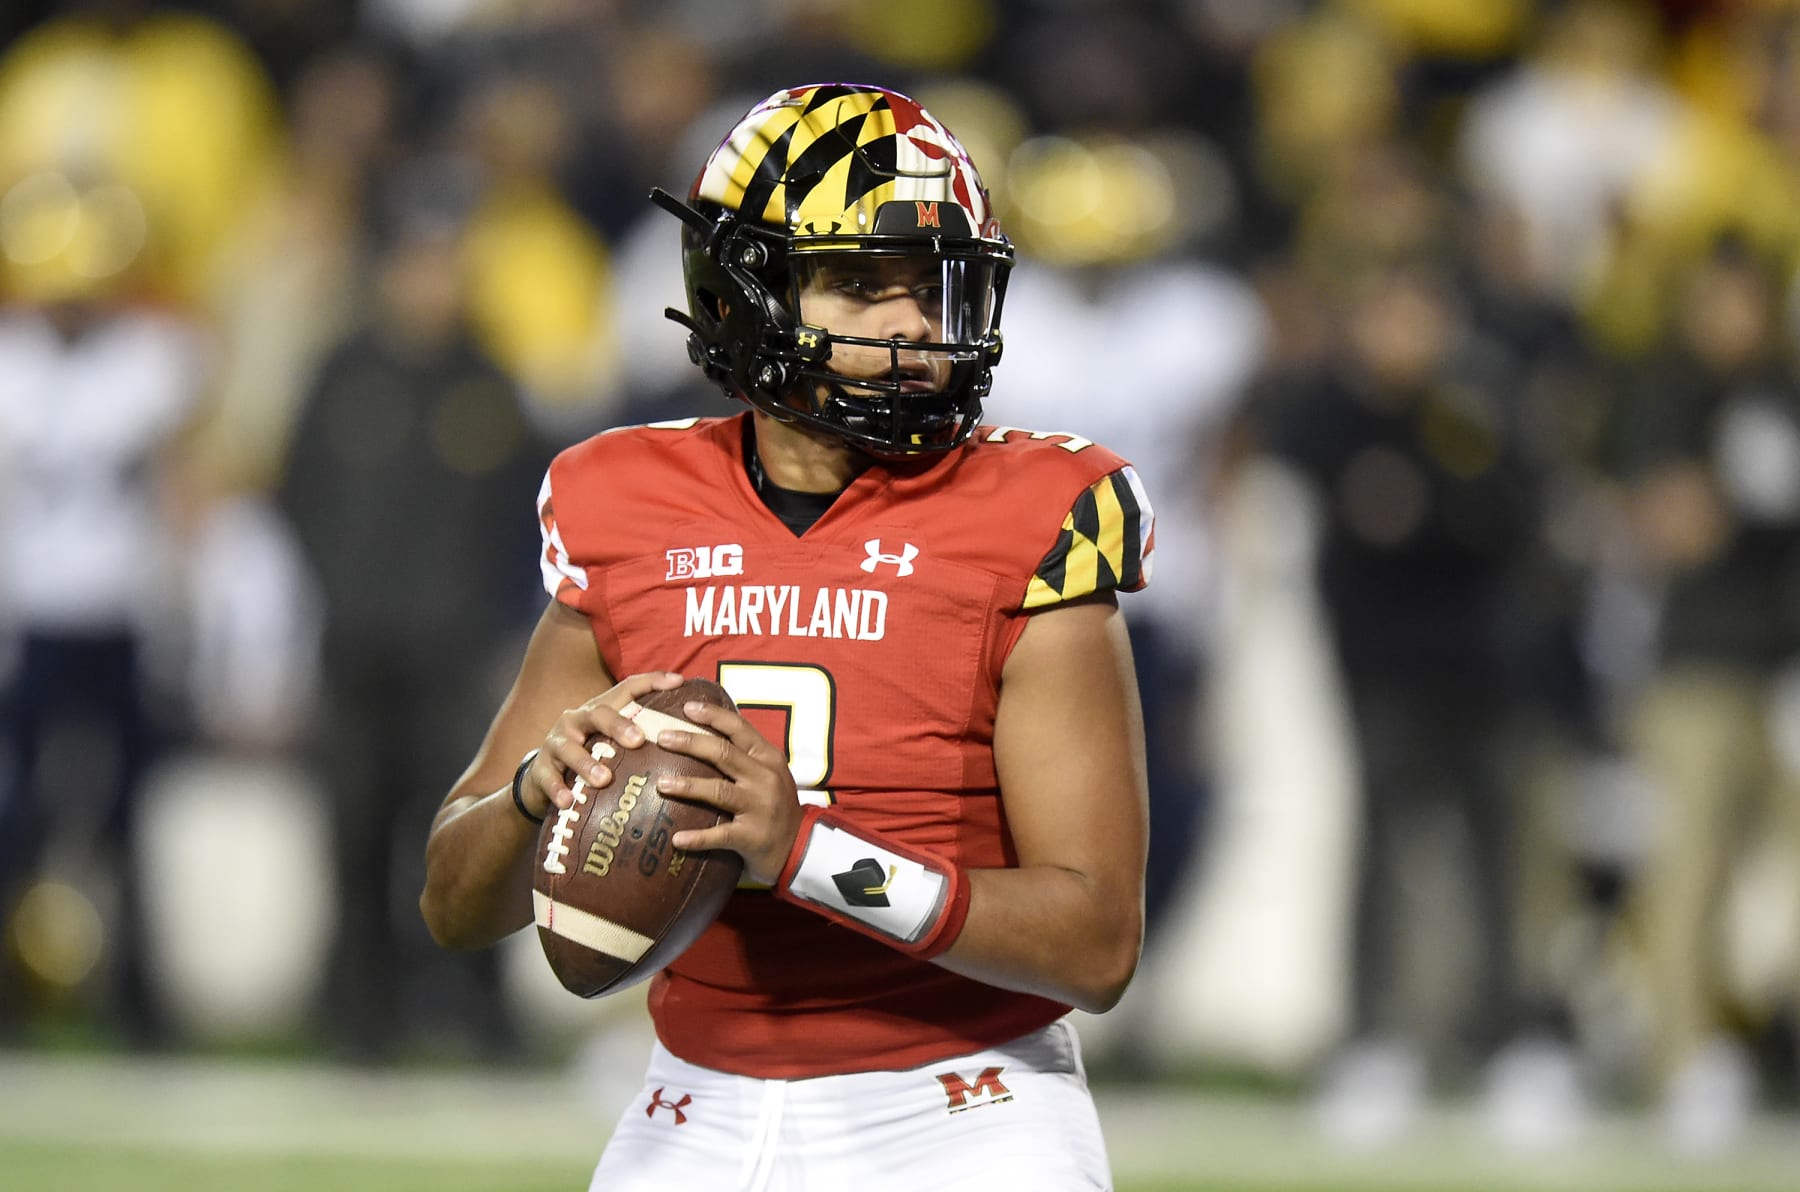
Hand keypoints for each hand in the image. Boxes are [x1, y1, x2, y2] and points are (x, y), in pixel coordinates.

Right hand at [519, 671, 686, 818]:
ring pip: (569, 747)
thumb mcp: (613, 744)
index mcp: (600, 711)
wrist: (542, 781)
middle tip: (638, 740)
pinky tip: (568, 800)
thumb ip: (641, 739)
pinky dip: (557, 789)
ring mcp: (556, 743)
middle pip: (598, 714)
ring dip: (587, 763)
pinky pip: (547, 777)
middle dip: (618, 725)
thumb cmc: (590, 759)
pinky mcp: (541, 769)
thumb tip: (691, 740)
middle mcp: (577, 720)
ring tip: (604, 779)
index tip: (678, 682)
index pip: (627, 689)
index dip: (652, 682)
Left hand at [651, 700, 802, 886]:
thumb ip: (744, 756)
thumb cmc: (776, 806)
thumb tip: (703, 733)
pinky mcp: (752, 837)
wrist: (802, 847)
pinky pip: (720, 836)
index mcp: (768, 758)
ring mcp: (760, 807)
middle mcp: (765, 778)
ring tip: (661, 783)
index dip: (713, 716)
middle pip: (724, 753)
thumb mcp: (769, 774)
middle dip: (690, 742)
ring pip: (719, 791)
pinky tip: (677, 840)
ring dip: (688, 786)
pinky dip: (697, 838)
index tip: (687, 707)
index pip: (739, 729)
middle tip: (662, 738)